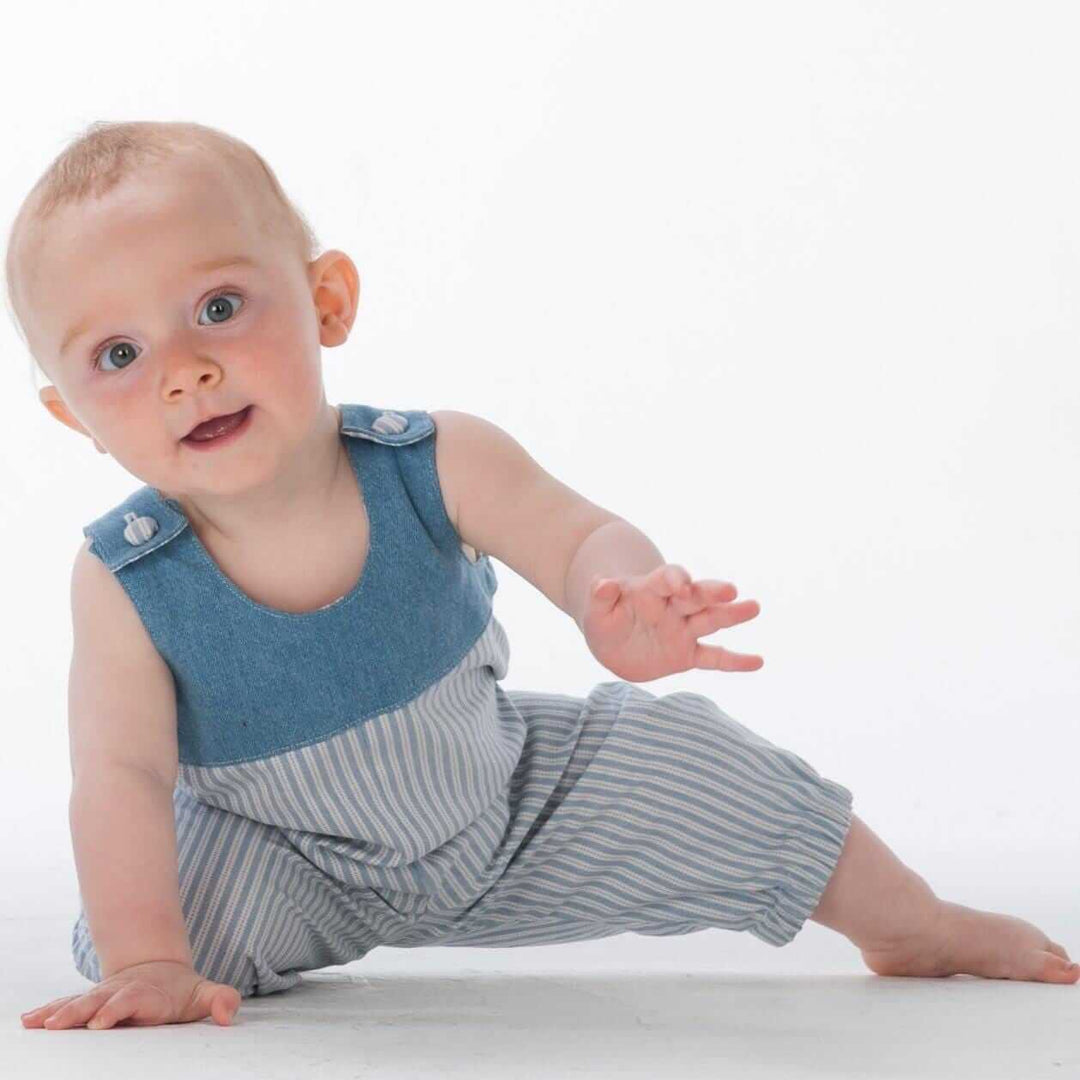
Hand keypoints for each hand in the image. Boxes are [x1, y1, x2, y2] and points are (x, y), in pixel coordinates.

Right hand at [20, 959, 240, 1030]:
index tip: (102, 1021)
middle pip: (100, 1000)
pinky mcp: (90, 1003)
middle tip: (60, 1026)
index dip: (119, 1008)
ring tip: (38, 1023)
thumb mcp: (204, 993)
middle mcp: (122, 993)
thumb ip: (221, 999)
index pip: (134, 1000)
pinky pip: (66, 1005)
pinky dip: (48, 1011)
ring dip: (59, 1012)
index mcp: (149, 994)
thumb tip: (229, 1014)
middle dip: (81, 1011)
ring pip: (79, 1002)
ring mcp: (103, 997)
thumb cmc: (182, 992)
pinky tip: (29, 1021)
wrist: (160, 971)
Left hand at [581, 563, 763, 681]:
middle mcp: (673, 607)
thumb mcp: (595, 611)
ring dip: (731, 615)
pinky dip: (735, 661)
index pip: (665, 579)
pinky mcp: (688, 654)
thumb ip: (599, 597)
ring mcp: (684, 630)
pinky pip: (714, 658)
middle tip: (730, 590)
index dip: (673, 579)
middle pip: (696, 596)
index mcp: (650, 590)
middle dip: (711, 593)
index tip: (681, 583)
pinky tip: (758, 661)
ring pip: (710, 620)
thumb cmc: (605, 620)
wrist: (613, 643)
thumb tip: (601, 583)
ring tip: (754, 607)